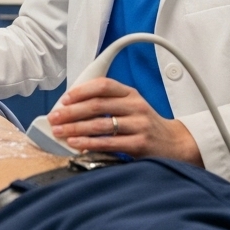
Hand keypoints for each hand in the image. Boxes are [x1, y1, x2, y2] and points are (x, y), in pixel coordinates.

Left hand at [46, 77, 202, 165]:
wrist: (174, 144)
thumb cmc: (146, 126)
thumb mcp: (132, 107)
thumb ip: (109, 104)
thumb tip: (73, 109)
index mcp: (131, 94)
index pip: (104, 85)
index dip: (82, 91)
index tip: (64, 99)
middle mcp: (136, 106)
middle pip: (98, 105)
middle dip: (71, 112)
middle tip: (54, 118)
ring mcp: (139, 125)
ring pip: (100, 124)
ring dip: (75, 128)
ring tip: (59, 132)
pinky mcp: (139, 144)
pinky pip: (108, 143)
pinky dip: (89, 143)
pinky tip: (76, 143)